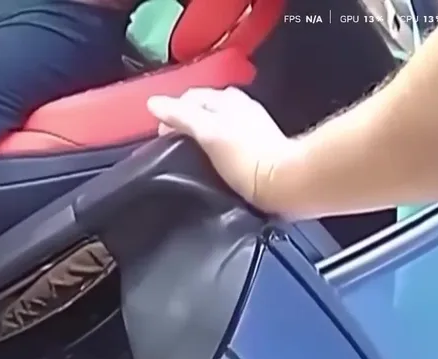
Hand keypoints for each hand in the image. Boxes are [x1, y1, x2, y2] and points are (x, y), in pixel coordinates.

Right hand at [147, 87, 298, 215]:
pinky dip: (215, 145)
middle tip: (173, 144)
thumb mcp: (207, 133)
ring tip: (191, 153)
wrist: (285, 183)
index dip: (171, 112)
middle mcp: (241, 107)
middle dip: (186, 120)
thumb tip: (153, 103)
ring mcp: (252, 125)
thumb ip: (180, 116)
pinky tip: (213, 161)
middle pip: (204, 107)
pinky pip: (228, 137)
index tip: (162, 136)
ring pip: (217, 121)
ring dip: (201, 132)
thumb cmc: (245, 158)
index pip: (190, 97)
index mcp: (228, 99)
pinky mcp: (259, 146)